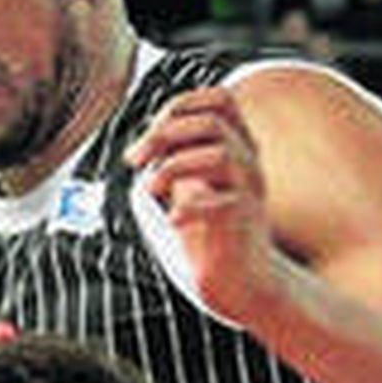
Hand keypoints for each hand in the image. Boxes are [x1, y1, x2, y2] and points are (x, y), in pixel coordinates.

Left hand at [125, 87, 280, 324]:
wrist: (241, 282)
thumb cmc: (212, 237)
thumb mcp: (192, 188)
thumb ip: (176, 162)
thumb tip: (143, 145)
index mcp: (237, 147)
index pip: (220, 100)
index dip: (181, 105)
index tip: (149, 131)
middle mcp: (248, 162)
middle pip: (212, 122)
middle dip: (163, 134)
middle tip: (133, 160)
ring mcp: (248, 191)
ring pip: (219, 154)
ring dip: (172, 167)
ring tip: (150, 190)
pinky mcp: (242, 222)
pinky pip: (219, 203)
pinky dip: (187, 208)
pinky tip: (171, 220)